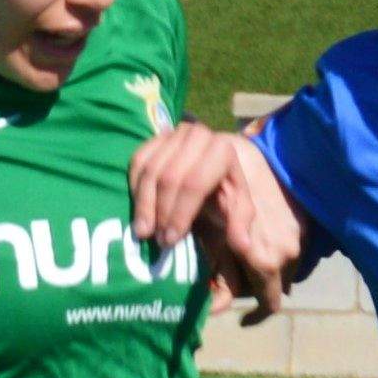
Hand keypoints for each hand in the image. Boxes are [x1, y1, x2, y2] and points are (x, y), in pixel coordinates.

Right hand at [131, 119, 298, 321]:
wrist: (214, 166)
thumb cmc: (226, 192)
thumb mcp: (238, 209)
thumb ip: (240, 225)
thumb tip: (242, 245)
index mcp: (222, 150)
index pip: (195, 183)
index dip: (180, 214)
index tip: (170, 241)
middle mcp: (197, 135)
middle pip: (169, 177)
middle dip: (161, 212)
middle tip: (156, 240)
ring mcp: (173, 133)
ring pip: (150, 170)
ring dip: (144, 205)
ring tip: (144, 232)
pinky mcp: (154, 137)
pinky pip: (137, 162)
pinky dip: (135, 189)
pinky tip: (139, 212)